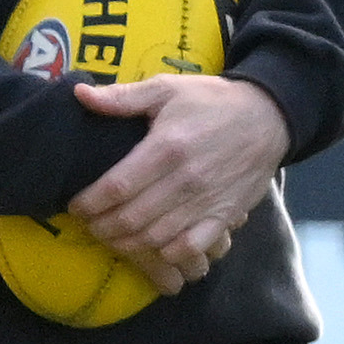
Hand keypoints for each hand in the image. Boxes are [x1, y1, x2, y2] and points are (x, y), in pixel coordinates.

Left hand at [67, 75, 288, 293]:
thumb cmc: (212, 101)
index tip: (75, 205)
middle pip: (131, 218)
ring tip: (111, 237)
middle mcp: (184, 180)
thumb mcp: (167, 89)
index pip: (116, 186)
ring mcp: (206, 202)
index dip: (89, 202)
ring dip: (127, 244)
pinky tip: (153, 247)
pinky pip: (191, 247)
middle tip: (88, 225)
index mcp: (166, 147)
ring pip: (155, 238)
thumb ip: (122, 97)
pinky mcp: (224, 216)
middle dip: (101, 227)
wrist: (268, 116)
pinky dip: (168, 254)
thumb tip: (80, 94)